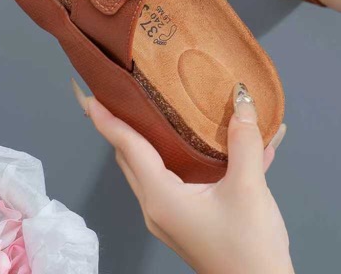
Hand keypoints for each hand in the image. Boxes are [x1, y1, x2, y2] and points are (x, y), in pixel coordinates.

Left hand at [73, 79, 291, 273]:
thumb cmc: (248, 246)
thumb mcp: (248, 188)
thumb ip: (244, 141)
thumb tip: (242, 99)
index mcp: (162, 197)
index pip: (128, 147)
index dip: (109, 119)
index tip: (91, 95)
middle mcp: (158, 205)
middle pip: (132, 156)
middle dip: (124, 125)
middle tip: (124, 93)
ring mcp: (171, 215)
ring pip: (152, 167)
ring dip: (151, 139)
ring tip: (156, 110)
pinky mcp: (188, 219)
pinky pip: (176, 178)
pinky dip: (182, 156)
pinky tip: (214, 140)